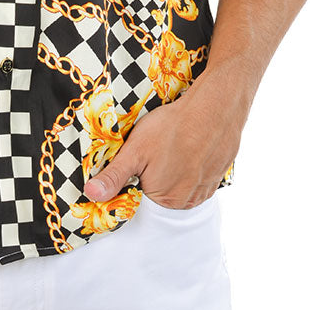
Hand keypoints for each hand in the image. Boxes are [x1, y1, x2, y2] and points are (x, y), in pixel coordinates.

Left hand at [83, 71, 244, 208]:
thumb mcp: (135, 150)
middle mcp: (186, 202)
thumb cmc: (171, 128)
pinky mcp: (218, 175)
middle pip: (162, 193)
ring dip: (176, 171)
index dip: (137, 179)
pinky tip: (189, 147)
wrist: (214, 107)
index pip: (142, 199)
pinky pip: (199, 177)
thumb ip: (113, 176)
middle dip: (156, 175)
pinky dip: (193, 165)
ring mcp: (205, 189)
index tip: (139, 160)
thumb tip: (91, 196)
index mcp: (163, 200)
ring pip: (182, 185)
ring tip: (172, 146)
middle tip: (157, 150)